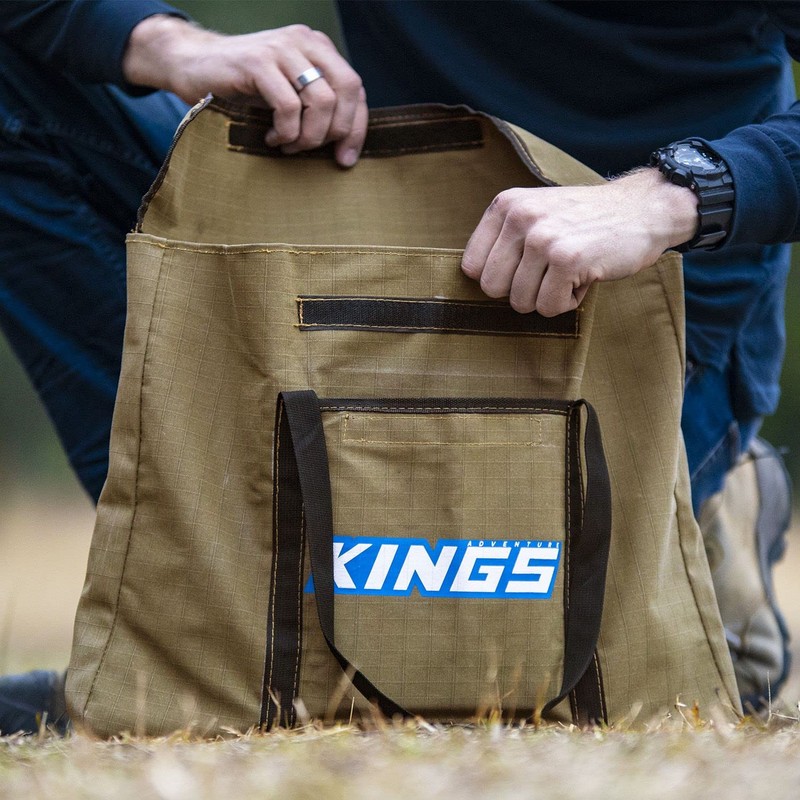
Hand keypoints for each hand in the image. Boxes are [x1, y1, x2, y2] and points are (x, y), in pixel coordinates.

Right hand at [123, 15, 366, 166]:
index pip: (355, 88)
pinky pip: (289, 106)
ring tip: (287, 145)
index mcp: (318, 48)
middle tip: (311, 150)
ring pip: (321, 100)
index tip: (346, 159)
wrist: (192, 65)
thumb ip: (318, 109)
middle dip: (336, 131)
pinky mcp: (258, 61)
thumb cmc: (244, 89)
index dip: (356, 128)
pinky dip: (285, 131)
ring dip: (308, 135)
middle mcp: (304, 41)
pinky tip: (271, 138)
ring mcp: (281, 48)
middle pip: (347, 90)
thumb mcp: (289, 96)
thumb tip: (348, 150)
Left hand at [461, 169, 698, 315]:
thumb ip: (504, 239)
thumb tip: (474, 282)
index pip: (472, 267)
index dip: (500, 278)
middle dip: (521, 291)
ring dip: (548, 297)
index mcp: (505, 205)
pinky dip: (569, 302)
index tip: (526, 267)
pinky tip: (584, 276)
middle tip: (549, 273)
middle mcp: (520, 217)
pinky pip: (548, 307)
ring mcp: (543, 238)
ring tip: (570, 271)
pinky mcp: (567, 259)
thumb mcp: (536, 213)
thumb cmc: (585, 220)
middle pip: (492, 289)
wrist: (643, 209)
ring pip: (520, 302)